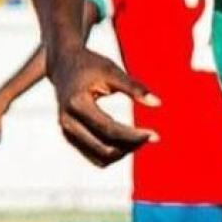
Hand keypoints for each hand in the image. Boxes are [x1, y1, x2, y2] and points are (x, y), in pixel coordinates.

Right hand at [50, 47, 160, 167]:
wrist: (63, 64)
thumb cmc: (90, 64)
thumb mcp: (112, 70)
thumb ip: (134, 87)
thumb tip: (158, 103)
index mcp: (77, 103)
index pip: (109, 129)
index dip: (133, 135)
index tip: (154, 135)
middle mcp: (68, 121)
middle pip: (103, 148)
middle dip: (129, 146)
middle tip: (150, 136)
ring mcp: (66, 131)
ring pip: (98, 157)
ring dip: (122, 153)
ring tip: (140, 139)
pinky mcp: (69, 136)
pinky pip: (93, 156)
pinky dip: (111, 153)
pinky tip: (127, 141)